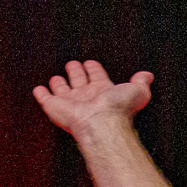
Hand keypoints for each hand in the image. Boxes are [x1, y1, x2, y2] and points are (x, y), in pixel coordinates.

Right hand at [33, 59, 153, 136]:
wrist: (100, 122)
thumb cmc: (118, 109)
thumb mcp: (137, 91)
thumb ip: (141, 82)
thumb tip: (148, 76)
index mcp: (103, 92)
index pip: (97, 76)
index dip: (94, 69)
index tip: (90, 63)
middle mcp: (87, 97)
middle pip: (79, 81)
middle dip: (76, 72)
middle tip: (73, 65)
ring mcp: (71, 103)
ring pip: (63, 90)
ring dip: (59, 83)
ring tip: (56, 78)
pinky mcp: (55, 107)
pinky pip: (46, 99)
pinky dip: (41, 94)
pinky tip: (39, 89)